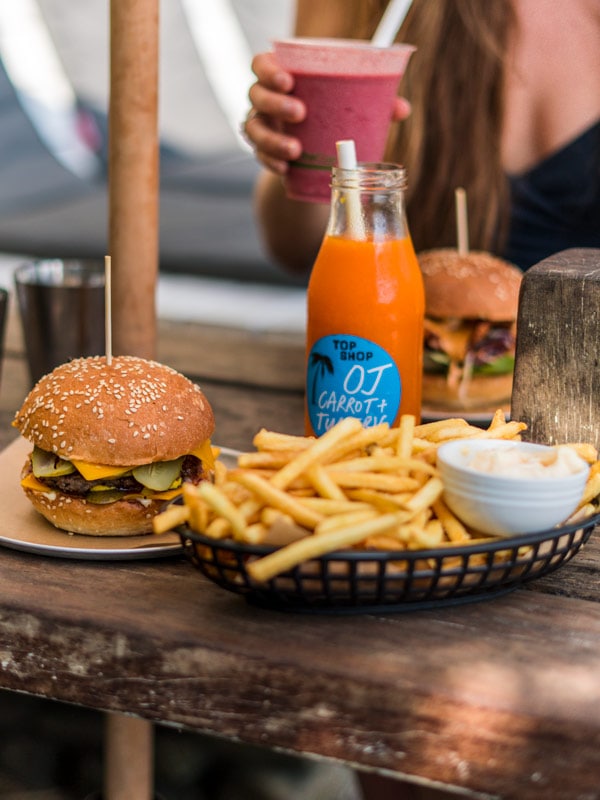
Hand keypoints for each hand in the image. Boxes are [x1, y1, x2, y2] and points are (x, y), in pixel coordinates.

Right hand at [243, 52, 411, 172]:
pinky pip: (259, 156)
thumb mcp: (348, 107)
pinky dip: (271, 162)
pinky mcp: (263, 151)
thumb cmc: (331, 116)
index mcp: (281, 77)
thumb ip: (373, 104)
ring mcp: (262, 125)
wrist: (313, 150)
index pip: (262, 65)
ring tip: (295, 150)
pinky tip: (285, 169)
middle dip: (276, 104)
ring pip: (254, 129)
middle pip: (256, 94)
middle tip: (300, 114)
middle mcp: (265, 99)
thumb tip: (402, 109)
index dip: (270, 71)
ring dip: (273, 139)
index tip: (289, 81)